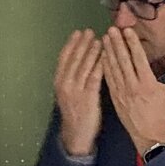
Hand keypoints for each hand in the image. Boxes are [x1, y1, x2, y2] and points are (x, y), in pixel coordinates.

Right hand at [53, 30, 103, 157]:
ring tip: (99, 39)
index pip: (64, 58)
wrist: (76, 134)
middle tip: (89, 31)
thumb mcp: (69, 94)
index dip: (71, 44)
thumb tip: (81, 62)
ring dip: (92, 51)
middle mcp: (65, 84)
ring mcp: (76, 90)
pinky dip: (100, 65)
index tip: (77, 32)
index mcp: (59, 81)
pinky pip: (95, 77)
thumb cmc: (76, 114)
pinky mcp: (88, 97)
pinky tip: (106, 56)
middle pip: (74, 58)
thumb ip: (73, 78)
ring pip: (84, 66)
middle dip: (82, 43)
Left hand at [102, 28, 164, 154]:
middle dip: (117, 44)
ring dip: (109, 52)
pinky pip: (109, 79)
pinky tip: (102, 56)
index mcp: (148, 84)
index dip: (133, 44)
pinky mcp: (115, 98)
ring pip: (114, 68)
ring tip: (105, 38)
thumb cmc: (163, 114)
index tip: (128, 31)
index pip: (139, 59)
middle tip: (112, 29)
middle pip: (124, 61)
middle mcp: (133, 86)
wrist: (149, 136)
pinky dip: (105, 66)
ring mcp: (122, 93)